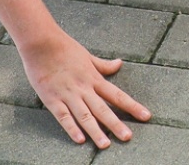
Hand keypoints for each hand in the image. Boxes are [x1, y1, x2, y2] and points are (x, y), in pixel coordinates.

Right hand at [20, 30, 151, 147]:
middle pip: (103, 109)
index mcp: (94, 78)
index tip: (146, 116)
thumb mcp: (88, 56)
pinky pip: (63, 116)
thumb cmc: (65, 48)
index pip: (117, 95)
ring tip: (105, 144)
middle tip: (127, 137)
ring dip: (95, 131)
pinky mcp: (52, 100)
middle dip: (116, 124)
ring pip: (85, 116)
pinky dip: (71, 128)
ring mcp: (68, 95)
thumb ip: (103, 65)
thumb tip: (120, 64)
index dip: (132, 106)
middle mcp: (84, 88)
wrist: (42, 44)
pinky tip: (79, 140)